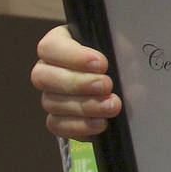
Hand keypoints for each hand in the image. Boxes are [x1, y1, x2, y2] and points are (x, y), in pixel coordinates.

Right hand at [32, 25, 118, 139]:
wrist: (128, 81)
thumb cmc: (121, 57)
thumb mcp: (122, 48)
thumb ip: (120, 50)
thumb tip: (126, 61)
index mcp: (58, 44)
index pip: (50, 47)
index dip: (73, 56)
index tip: (102, 63)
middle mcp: (47, 70)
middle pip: (43, 77)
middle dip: (77, 83)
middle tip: (106, 85)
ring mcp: (50, 96)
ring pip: (52, 103)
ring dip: (84, 107)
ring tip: (112, 107)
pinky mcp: (58, 119)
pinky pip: (58, 125)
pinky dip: (79, 126)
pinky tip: (100, 123)